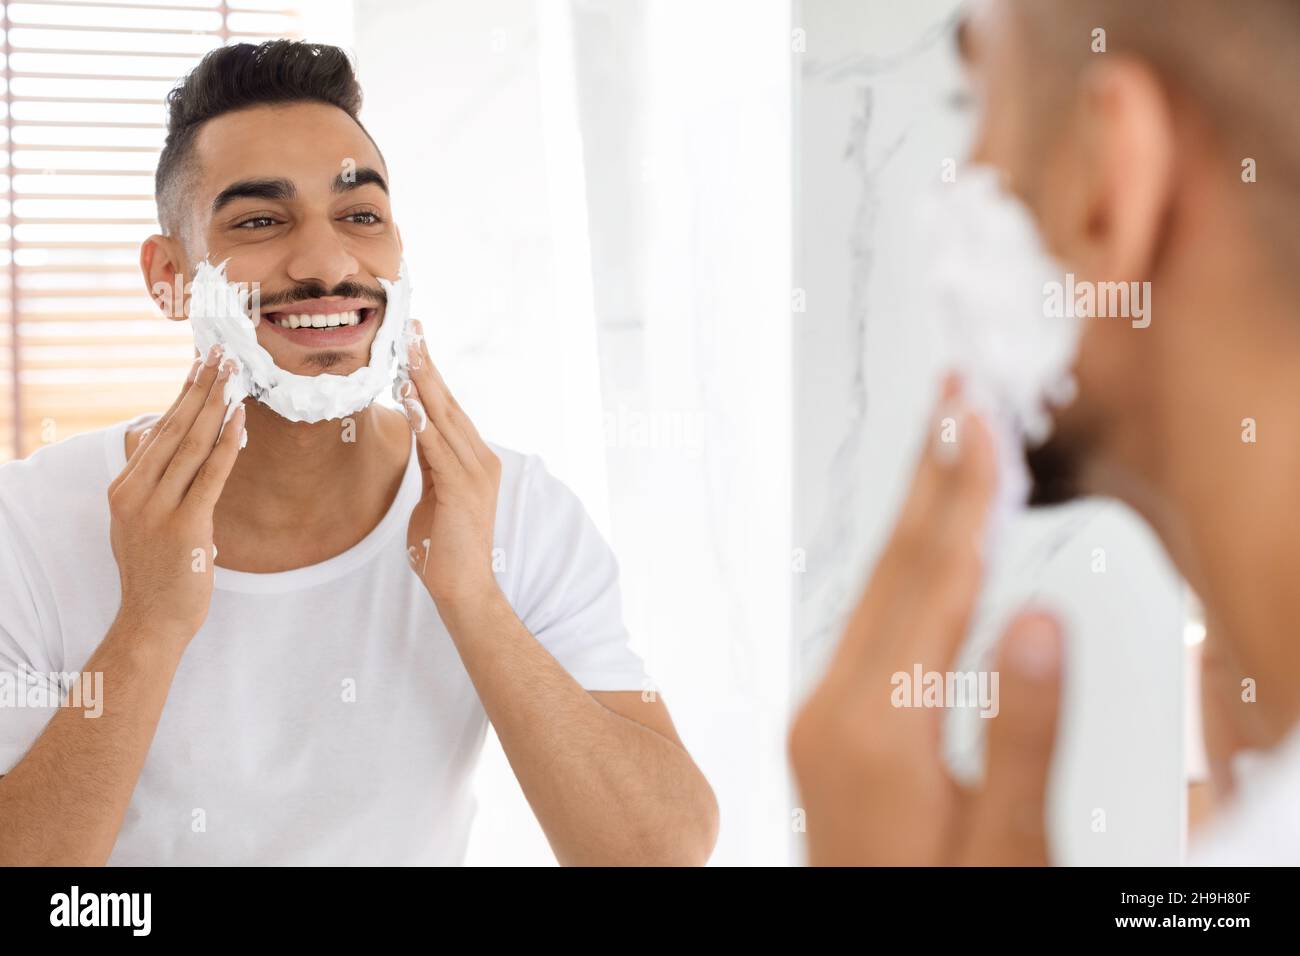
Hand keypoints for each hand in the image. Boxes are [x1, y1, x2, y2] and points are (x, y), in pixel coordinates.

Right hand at [108, 346, 244, 644]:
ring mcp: (157, 509)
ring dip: (215, 404)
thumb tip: (159, 442)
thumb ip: (149, 483)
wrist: (151, 621)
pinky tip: (239, 418)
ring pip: (191, 444)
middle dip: (199, 387)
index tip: (199, 365)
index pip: (156, 430)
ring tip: (232, 373)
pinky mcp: (185, 525)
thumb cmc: (155, 573)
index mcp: (123, 488)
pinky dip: (228, 443)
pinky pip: (211, 474)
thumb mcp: (138, 522)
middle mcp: (134, 492)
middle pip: (173, 428)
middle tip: (220, 353)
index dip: (181, 394)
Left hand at [400, 321, 502, 610]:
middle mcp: (481, 459)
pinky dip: (422, 419)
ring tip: (406, 350)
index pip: (449, 408)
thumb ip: (432, 462)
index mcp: (476, 459)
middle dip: (427, 364)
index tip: (415, 342)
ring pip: (444, 417)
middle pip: (449, 403)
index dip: (431, 374)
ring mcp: (476, 473)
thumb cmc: (445, 546)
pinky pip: (437, 446)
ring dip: (423, 381)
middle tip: (410, 328)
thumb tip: (419, 431)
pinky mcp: (463, 488)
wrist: (464, 587)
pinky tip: (406, 395)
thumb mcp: (435, 494)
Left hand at [788, 377, 1065, 864]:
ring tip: (950, 446)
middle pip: (894, 565)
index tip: (975, 414)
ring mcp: (823, 714)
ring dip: (919, 513)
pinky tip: (933, 546)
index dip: (962, 492)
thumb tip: (1037, 624)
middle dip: (932, 474)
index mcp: (871, 728)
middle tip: (954, 393)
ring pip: (880, 587)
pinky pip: (874, 622)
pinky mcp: (830, 726)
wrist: (861, 938)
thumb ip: (1021, 736)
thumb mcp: (1004, 846)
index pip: (932, 580)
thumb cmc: (940, 905)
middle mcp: (832, 707)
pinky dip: (911, 569)